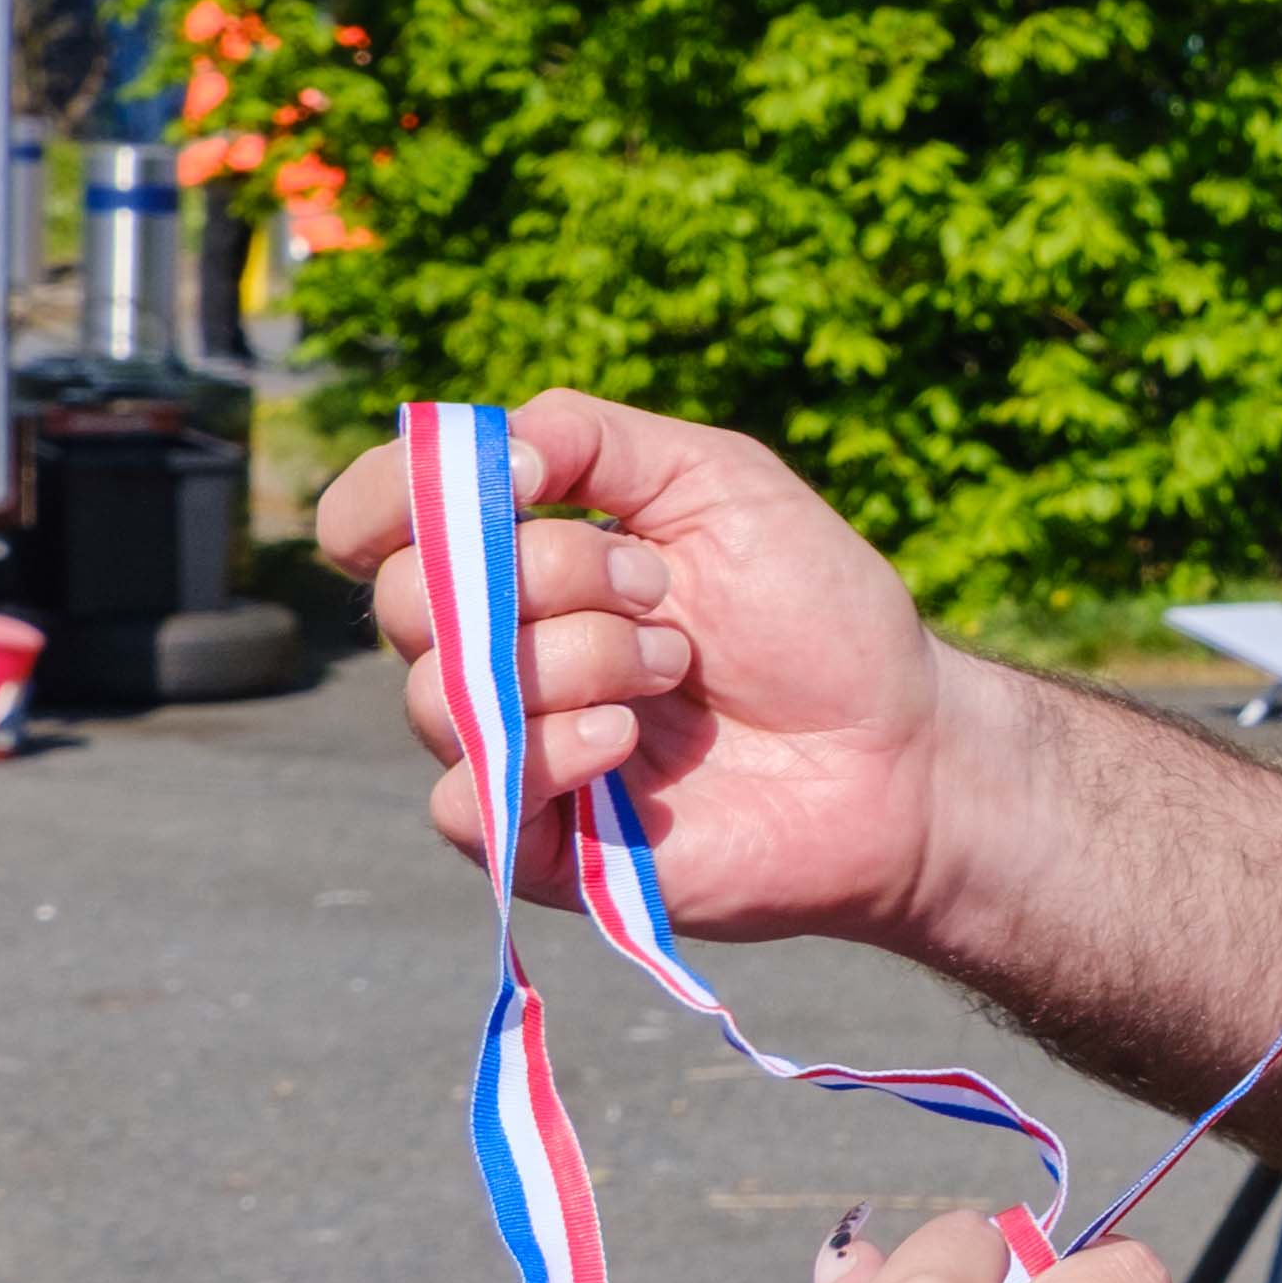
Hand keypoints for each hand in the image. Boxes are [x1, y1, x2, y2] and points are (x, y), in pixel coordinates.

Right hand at [313, 390, 962, 950]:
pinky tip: (631, 743)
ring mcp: (513, 748)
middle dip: (544, 573)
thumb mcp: (718, 482)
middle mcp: (497, 653)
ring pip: (440, 696)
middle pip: (408, 602)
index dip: (389, 499)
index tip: (483, 488)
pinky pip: (464, 800)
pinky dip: (547, 753)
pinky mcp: (538, 843)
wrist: (900, 746)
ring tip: (677, 665)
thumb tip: (485, 453)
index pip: (381, 524)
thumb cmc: (819, 614)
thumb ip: (591, 439)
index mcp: (521, 560)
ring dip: (575, 660)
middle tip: (659, 589)